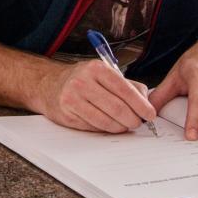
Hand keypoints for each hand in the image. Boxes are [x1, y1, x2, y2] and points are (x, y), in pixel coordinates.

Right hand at [39, 59, 156, 132]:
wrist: (48, 84)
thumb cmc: (81, 80)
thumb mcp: (104, 74)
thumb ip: (129, 85)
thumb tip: (147, 102)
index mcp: (96, 68)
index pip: (125, 90)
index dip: (141, 105)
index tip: (149, 114)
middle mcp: (83, 81)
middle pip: (118, 108)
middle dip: (133, 119)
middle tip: (137, 123)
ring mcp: (72, 98)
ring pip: (106, 121)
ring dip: (120, 127)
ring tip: (123, 125)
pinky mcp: (67, 114)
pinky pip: (93, 127)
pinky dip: (105, 128)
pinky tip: (107, 124)